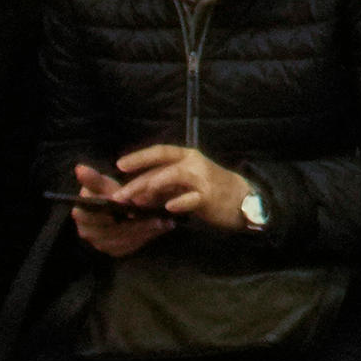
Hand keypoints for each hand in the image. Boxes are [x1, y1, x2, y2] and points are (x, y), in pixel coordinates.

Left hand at [96, 144, 257, 233]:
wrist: (242, 198)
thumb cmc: (208, 189)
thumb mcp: (184, 183)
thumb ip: (162, 186)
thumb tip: (135, 195)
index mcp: (187, 156)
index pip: (159, 152)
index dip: (139, 157)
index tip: (119, 165)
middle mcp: (193, 163)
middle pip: (161, 168)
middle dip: (137, 182)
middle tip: (119, 196)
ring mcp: (202, 179)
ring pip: (173, 177)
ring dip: (153, 187)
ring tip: (138, 200)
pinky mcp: (209, 196)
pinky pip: (190, 198)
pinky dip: (178, 202)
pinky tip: (168, 208)